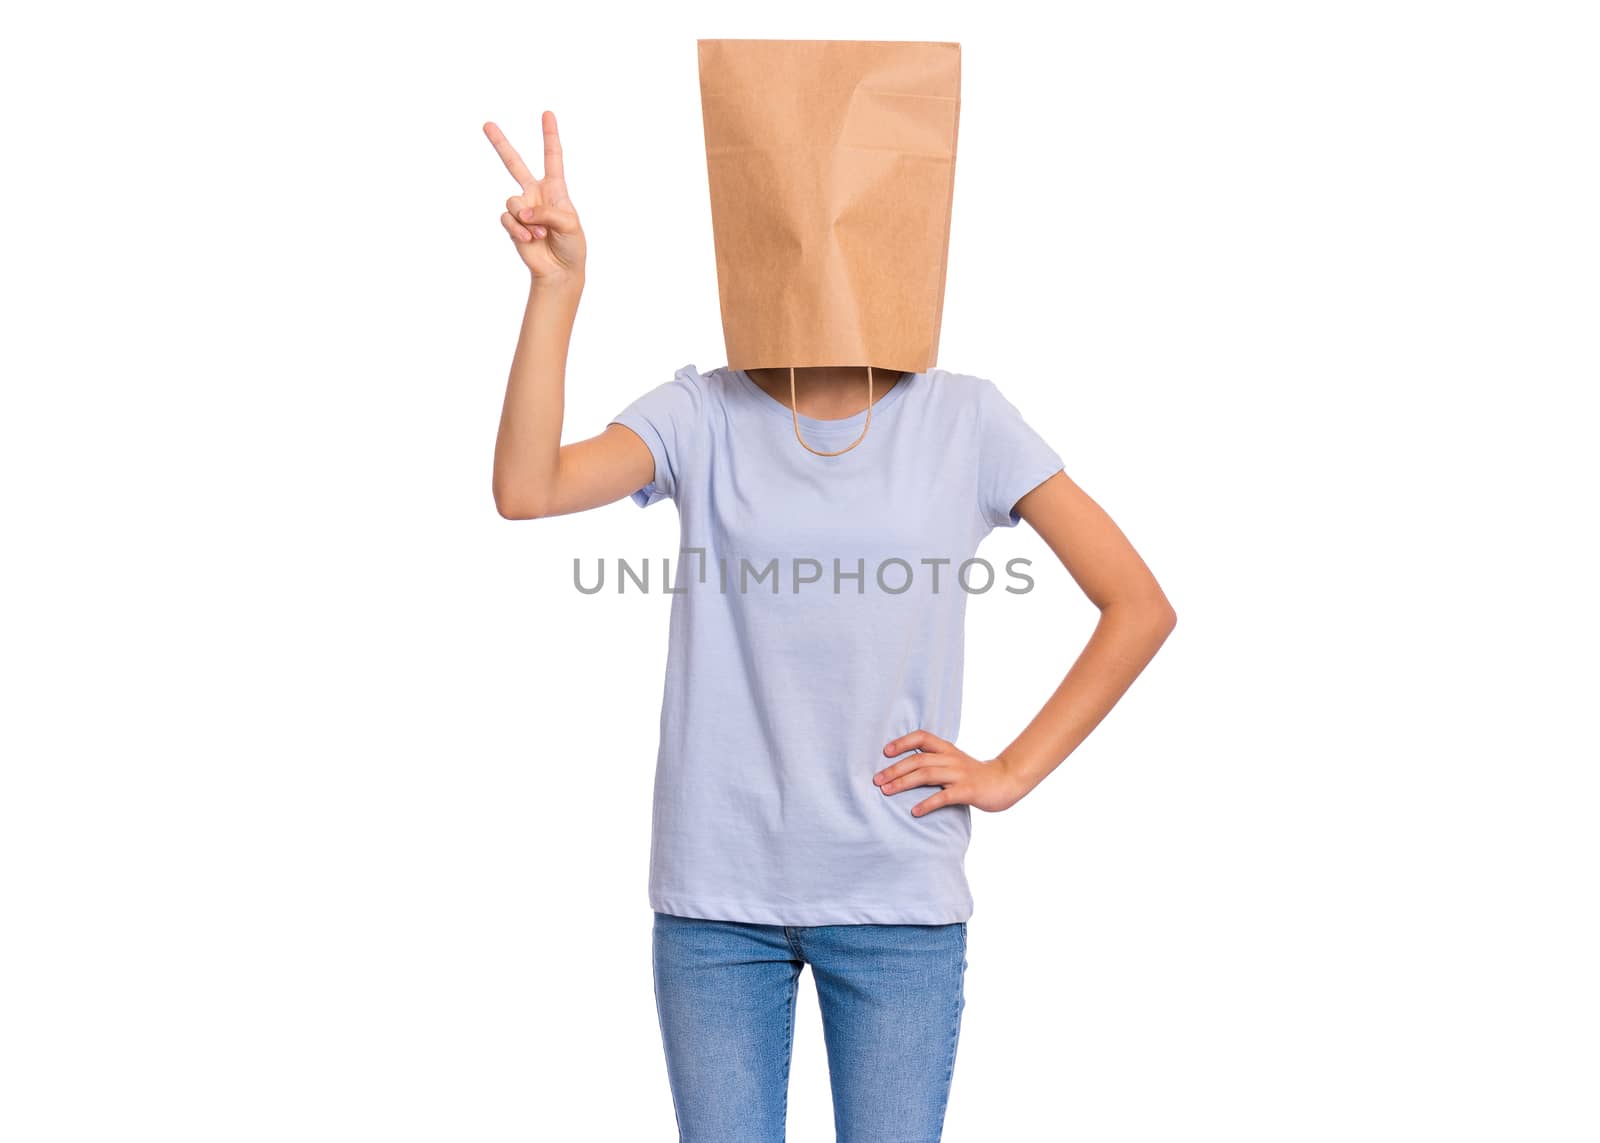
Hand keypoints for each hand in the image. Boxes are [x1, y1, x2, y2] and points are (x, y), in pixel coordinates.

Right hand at [483, 112, 587, 282]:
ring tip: (539, 233)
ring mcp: (522, 209)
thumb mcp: (570, 224)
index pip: (552, 157)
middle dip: (500, 144)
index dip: (550, 136)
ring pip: (512, 201)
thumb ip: (548, 211)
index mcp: (555, 188)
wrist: (560, 270)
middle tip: (487, 124)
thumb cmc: (572, 245)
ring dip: (526, 219)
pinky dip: (518, 230)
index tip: (547, 114)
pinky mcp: (512, 225)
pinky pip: (507, 219)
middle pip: (514, 164)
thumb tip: (522, 211)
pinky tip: (529, 240)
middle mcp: (535, 194)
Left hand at [874, 730, 1029, 815]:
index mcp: (948, 749)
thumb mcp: (955, 762)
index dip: (902, 742)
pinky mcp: (968, 791)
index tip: (885, 751)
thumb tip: (906, 768)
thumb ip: (935, 761)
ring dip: (903, 783)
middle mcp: (952, 759)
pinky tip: (914, 811)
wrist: (1006, 781)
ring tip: (886, 791)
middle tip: (876, 780)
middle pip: (918, 759)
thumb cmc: (975, 774)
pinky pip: (944, 797)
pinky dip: (927, 804)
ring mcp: (960, 774)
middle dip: (894, 769)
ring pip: (926, 774)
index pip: (922, 737)